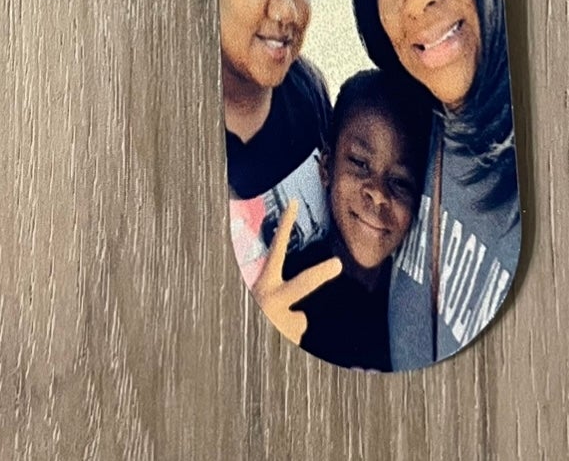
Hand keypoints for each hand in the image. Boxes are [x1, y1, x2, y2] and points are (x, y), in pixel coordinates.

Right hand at [253, 197, 342, 343]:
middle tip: (336, 265)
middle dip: (320, 274)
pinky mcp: (288, 341)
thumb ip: (274, 300)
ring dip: (291, 327)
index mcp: (262, 287)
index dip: (285, 226)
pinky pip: (299, 339)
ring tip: (273, 334)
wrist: (232, 364)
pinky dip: (291, 343)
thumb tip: (302, 315)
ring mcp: (278, 322)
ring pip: (300, 321)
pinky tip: (277, 347)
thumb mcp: (254, 306)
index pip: (275, 251)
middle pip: (301, 284)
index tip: (294, 204)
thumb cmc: (244, 329)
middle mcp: (269, 301)